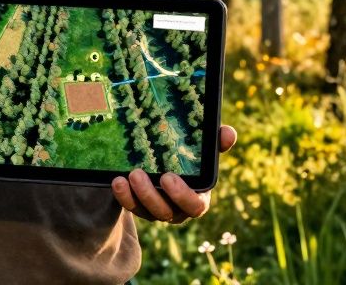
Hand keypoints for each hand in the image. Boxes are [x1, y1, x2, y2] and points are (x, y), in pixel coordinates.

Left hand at [111, 124, 236, 223]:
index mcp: (198, 197)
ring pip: (147, 212)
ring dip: (135, 195)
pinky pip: (132, 206)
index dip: (181, 195)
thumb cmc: (191, 158)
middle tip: (138, 174)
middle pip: (167, 212)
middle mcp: (178, 209)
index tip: (167, 177)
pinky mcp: (141, 207)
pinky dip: (124, 195)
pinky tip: (117, 180)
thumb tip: (228, 133)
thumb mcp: (203, 150)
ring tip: (125, 176)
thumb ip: (216, 143)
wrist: (165, 162)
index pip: (195, 206)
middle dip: (151, 196)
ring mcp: (158, 210)